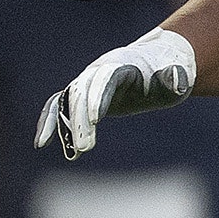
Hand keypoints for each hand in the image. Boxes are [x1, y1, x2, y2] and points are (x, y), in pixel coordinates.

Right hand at [34, 27, 195, 158]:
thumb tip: (175, 80)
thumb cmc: (168, 75)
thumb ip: (174, 79)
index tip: (94, 121)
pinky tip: (41, 143)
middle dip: (80, 119)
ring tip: (72, 154)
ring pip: (67, 101)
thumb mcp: (177, 78)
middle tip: (85, 148)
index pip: (105, 80)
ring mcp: (87, 82)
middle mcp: (98, 71)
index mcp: (121, 65)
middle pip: (82, 92)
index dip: (98, 98)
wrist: (155, 64)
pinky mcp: (82, 95)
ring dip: (64, 126)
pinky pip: (59, 106)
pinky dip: (49, 122)